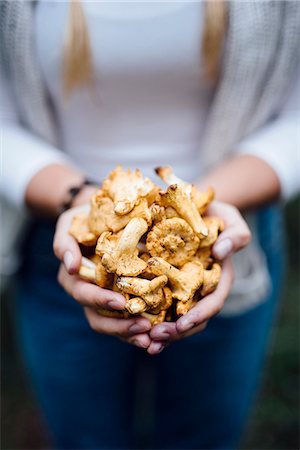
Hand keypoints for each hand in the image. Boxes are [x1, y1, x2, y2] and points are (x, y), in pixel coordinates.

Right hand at [53, 205, 151, 348]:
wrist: (102, 218)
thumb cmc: (83, 219)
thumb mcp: (68, 225)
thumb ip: (65, 244)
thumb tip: (71, 266)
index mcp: (74, 280)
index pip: (85, 295)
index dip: (101, 300)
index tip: (120, 302)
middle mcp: (89, 294)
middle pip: (99, 319)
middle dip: (120, 326)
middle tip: (144, 328)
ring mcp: (105, 300)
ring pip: (115, 326)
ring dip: (133, 334)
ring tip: (153, 339)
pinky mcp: (123, 300)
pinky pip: (130, 320)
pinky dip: (142, 330)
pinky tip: (158, 335)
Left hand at [148, 200, 250, 354]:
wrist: (194, 210)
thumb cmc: (216, 215)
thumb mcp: (231, 220)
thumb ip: (235, 235)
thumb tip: (221, 252)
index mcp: (218, 279)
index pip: (213, 301)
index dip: (199, 314)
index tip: (182, 323)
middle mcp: (201, 289)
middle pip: (193, 318)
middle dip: (176, 331)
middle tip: (155, 338)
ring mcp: (183, 290)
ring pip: (175, 319)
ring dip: (161, 333)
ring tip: (144, 342)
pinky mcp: (165, 286)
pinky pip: (158, 306)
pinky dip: (148, 318)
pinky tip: (133, 328)